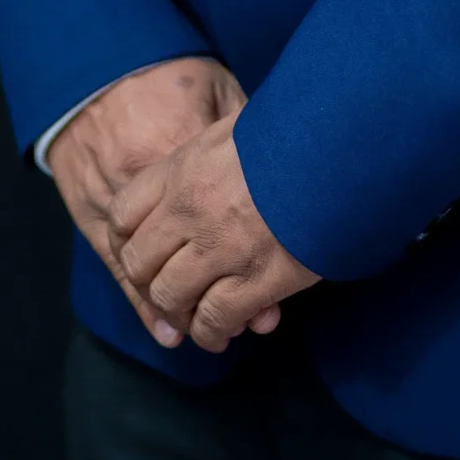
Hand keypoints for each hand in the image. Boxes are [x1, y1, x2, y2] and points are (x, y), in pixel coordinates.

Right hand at [46, 58, 276, 345]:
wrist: (105, 69)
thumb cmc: (173, 81)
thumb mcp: (222, 95)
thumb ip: (245, 138)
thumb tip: (283, 177)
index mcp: (187, 161)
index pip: (224, 235)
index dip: (249, 272)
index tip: (272, 300)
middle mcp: (150, 190)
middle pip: (186, 266)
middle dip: (215, 303)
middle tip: (246, 321)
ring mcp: (118, 202)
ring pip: (148, 276)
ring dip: (177, 310)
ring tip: (208, 330)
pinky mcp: (92, 211)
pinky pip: (116, 268)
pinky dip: (140, 301)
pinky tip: (163, 326)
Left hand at [110, 110, 319, 353]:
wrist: (337, 148)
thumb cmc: (291, 132)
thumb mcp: (235, 126)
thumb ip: (205, 154)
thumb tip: (199, 165)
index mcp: (181, 169)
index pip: (123, 214)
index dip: (127, 240)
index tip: (145, 250)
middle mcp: (190, 211)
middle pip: (139, 264)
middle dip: (150, 282)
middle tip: (168, 290)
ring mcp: (220, 248)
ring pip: (170, 298)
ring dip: (178, 314)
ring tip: (191, 318)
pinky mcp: (255, 280)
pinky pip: (214, 320)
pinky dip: (211, 332)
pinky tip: (219, 332)